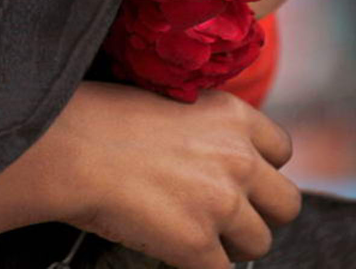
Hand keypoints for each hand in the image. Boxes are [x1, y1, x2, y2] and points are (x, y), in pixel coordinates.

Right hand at [35, 82, 300, 268]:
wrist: (70, 148)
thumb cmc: (101, 119)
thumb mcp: (169, 102)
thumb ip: (205, 130)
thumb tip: (211, 157)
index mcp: (232, 116)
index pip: (282, 150)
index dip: (261, 169)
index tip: (239, 178)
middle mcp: (238, 158)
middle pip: (285, 203)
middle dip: (259, 213)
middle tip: (225, 216)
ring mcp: (222, 203)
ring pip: (259, 242)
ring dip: (230, 244)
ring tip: (194, 236)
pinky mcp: (197, 244)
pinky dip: (199, 266)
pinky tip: (176, 253)